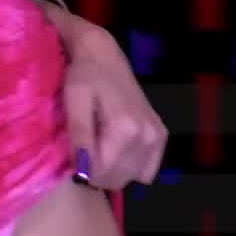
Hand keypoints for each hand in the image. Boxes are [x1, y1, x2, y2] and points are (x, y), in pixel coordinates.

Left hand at [50, 5, 168, 190]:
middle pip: (119, 179)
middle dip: (98, 173)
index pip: (103, 175)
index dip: (83, 173)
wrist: (104, 56)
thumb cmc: (83, 77)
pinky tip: (116, 148)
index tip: (73, 159)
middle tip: (84, 151)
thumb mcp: (74, 102)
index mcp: (126, 130)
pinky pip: (147, 169)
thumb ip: (80, 136)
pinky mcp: (161, 135)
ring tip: (98, 146)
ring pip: (132, 176)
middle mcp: (147, 136)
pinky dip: (131, 165)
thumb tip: (82, 171)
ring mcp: (157, 137)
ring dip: (113, 170)